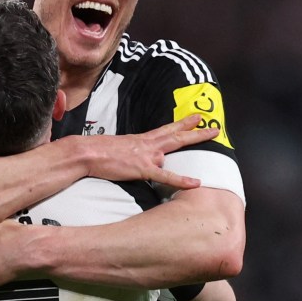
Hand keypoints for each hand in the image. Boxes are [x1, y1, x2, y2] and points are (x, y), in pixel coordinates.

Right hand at [83, 114, 217, 187]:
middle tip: (214, 127)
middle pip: (177, 135)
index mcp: (142, 139)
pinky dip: (182, 180)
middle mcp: (148, 144)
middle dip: (196, 131)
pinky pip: (167, 176)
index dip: (182, 123)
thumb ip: (133, 151)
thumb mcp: (120, 147)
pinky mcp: (143, 169)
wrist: (87, 153)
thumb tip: (137, 158)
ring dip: (191, 146)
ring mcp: (147, 155)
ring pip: (174, 150)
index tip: (195, 117)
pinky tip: (196, 183)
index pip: (167, 129)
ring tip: (208, 149)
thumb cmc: (98, 152)